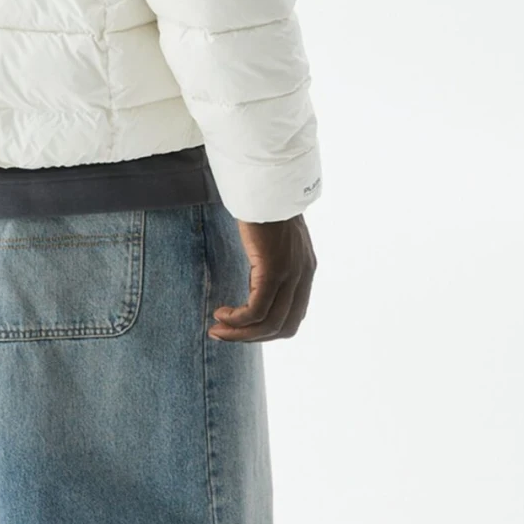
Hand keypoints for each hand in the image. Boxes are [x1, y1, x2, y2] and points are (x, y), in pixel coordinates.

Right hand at [208, 215, 315, 341]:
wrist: (266, 185)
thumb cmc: (264, 207)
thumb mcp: (274, 241)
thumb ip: (272, 261)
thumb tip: (256, 276)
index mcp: (305, 271)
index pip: (293, 318)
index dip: (266, 331)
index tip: (241, 328)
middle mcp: (303, 276)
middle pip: (283, 328)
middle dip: (252, 338)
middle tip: (224, 334)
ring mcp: (290, 274)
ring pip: (268, 324)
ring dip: (240, 333)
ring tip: (218, 329)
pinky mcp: (274, 270)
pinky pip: (256, 309)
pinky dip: (237, 318)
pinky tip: (221, 313)